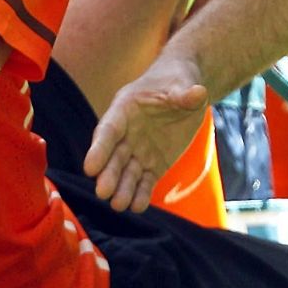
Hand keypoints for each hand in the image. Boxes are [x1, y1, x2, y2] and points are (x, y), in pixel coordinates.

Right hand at [85, 56, 211, 211]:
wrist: (186, 90)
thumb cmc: (177, 81)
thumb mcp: (182, 83)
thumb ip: (185, 94)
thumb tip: (198, 94)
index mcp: (124, 109)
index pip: (108, 131)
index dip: (99, 149)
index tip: (90, 168)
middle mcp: (126, 133)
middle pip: (114, 157)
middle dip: (108, 175)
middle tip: (103, 193)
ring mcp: (139, 150)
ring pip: (127, 173)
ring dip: (123, 189)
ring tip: (119, 206)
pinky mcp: (154, 164)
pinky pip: (146, 181)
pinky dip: (142, 193)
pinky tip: (138, 206)